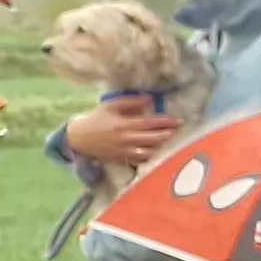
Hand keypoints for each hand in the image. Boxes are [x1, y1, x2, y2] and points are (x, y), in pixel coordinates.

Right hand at [60, 102, 178, 172]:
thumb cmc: (97, 118)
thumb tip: (150, 99)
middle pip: (154, 138)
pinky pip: (142, 160)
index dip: (166, 122)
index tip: (179, 120)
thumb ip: (131, 102)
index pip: (150, 123)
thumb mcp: (111, 106)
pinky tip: (162, 153)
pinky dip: (154, 157)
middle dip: (169, 134)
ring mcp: (126, 151)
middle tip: (181, 131)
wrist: (79, 137)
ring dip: (164, 147)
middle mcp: (127, 139)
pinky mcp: (124, 159)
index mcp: (124, 124)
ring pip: (150, 152)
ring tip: (174, 141)